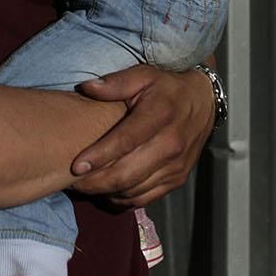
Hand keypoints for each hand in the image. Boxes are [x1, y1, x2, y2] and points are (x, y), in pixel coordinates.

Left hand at [68, 64, 211, 206]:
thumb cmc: (166, 87)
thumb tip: (86, 87)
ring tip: (84, 187)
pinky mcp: (177, 178)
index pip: (126, 141)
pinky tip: (106, 192)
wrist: (203, 102)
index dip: (100, 156)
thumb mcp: (143, 75)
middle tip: (72, 182)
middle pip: (128, 173)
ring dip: (107, 192)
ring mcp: (176, 165)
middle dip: (97, 182)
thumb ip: (115, 83)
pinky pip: (146, 197)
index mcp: (160, 115)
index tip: (76, 166)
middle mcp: (170, 144)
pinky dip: (123, 199)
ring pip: (135, 189)